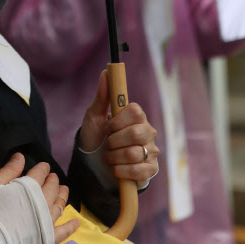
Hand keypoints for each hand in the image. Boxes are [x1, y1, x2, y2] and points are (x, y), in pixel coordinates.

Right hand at [0, 153, 79, 243]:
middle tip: (53, 178)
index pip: (40, 173)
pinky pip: (64, 231)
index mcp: (30, 187)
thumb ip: (9, 170)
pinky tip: (76, 222)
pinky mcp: (49, 236)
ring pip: (60, 205)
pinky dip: (71, 226)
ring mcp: (48, 219)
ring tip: (64, 191)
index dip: (43, 168)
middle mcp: (43, 201)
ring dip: (63, 196)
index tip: (44, 167)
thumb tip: (21, 156)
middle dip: (53, 181)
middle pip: (52, 187)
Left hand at [79, 70, 158, 189]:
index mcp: (137, 117)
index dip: (118, 121)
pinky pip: (138, 171)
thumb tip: (106, 72)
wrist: (93, 165)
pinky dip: (121, 171)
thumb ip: (102, 95)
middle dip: (114, 141)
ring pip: (134, 154)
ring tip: (109, 157)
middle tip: (107, 144)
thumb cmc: (95, 137)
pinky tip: (115, 169)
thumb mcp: (94, 116)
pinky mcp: (150, 170)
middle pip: (136, 133)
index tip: (108, 126)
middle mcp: (148, 132)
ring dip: (114, 157)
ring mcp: (151, 151)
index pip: (136, 112)